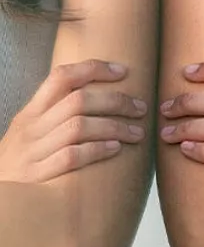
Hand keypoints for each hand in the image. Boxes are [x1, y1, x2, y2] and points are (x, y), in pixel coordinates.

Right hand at [0, 59, 146, 182]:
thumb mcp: (30, 132)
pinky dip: (97, 150)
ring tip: (137, 133)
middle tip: (141, 108)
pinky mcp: (36, 177)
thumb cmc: (21, 162)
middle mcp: (30, 128)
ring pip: (78, 127)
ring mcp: (31, 153)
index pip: (61, 76)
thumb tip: (105, 95)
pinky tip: (115, 149)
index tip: (123, 71)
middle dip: (116, 101)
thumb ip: (56, 114)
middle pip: (78, 101)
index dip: (94, 69)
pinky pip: (71, 157)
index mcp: (31, 112)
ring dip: (114, 127)